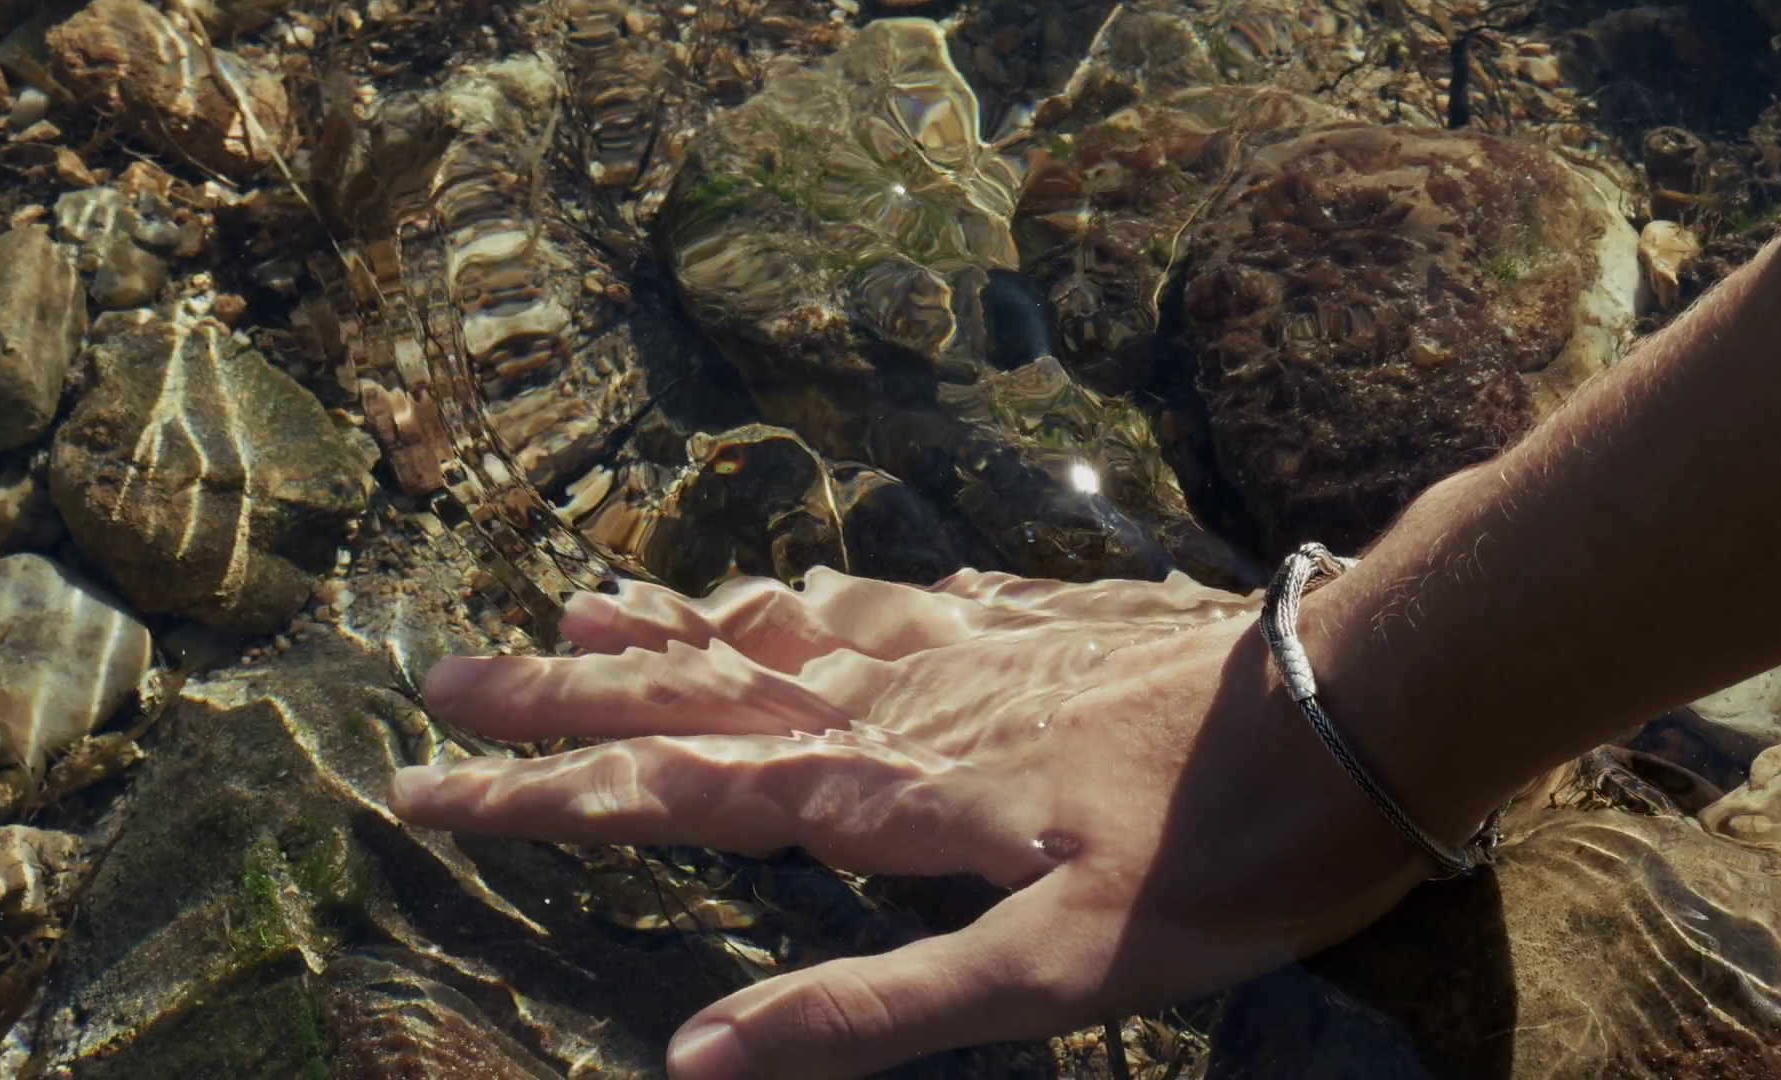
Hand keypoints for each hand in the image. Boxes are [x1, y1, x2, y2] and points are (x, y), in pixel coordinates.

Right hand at [388, 567, 1451, 1078]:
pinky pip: (897, 602)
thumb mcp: (1054, 974)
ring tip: (590, 595)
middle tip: (450, 670)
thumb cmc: (1220, 858)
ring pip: (787, 629)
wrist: (1356, 706)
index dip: (544, 793)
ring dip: (678, 621)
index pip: (675, 789)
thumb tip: (695, 1062)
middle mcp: (902, 704)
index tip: (423, 782)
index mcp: (886, 793)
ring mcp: (969, 652)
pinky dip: (826, 597)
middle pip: (702, 688)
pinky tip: (816, 586)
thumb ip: (875, 1012)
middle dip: (568, 690)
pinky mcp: (1037, 623)